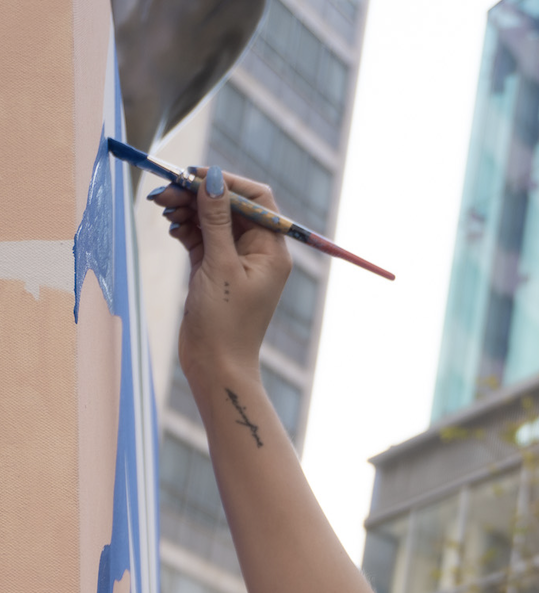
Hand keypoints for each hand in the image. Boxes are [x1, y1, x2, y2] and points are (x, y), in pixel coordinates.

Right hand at [149, 166, 291, 381]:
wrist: (215, 367)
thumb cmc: (225, 322)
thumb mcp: (219, 265)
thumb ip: (215, 220)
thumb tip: (214, 179)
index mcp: (272, 251)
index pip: (256, 200)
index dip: (226, 182)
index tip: (194, 176)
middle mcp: (257, 253)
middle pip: (229, 207)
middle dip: (198, 195)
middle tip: (165, 190)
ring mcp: (235, 261)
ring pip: (211, 221)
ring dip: (187, 210)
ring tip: (162, 208)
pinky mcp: (214, 270)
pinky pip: (201, 238)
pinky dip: (186, 229)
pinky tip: (171, 227)